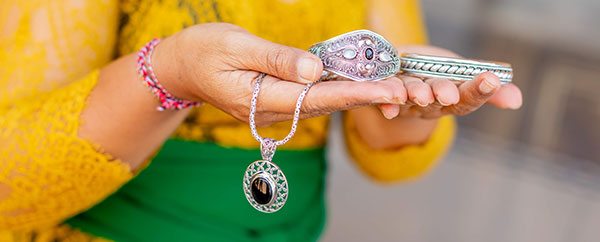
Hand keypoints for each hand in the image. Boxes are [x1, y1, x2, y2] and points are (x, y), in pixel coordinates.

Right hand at [152, 23, 409, 125]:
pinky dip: (339, 92)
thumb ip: (275, 59)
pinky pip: (312, 99)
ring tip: (393, 90)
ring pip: (322, 104)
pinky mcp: (276, 102)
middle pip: (326, 104)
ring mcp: (274, 110)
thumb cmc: (204, 50)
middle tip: (403, 91)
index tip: (386, 90)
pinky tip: (361, 87)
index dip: (354, 92)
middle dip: (365, 98)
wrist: (181, 67)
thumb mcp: (236, 46)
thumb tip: (314, 69)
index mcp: (260, 99)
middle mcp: (271, 111)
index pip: (316, 96)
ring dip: (357, 98)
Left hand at [347, 45, 522, 148]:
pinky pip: (382, 97)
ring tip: (420, 93)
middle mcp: (427, 103)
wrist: (401, 72)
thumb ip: (488, 88)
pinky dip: (384, 100)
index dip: (479, 91)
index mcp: (451, 99)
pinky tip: (386, 105)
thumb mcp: (463, 77)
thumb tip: (517, 99)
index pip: (468, 99)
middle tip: (449, 93)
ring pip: (409, 96)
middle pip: (436, 100)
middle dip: (442, 94)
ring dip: (414, 95)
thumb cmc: (438, 76)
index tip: (492, 79)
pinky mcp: (383, 90)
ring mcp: (404, 98)